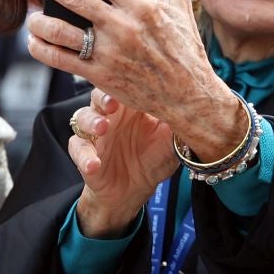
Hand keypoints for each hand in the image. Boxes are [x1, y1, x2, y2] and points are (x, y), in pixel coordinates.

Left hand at [25, 0, 246, 159]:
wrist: (188, 94)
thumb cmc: (184, 47)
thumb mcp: (180, 2)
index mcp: (139, 5)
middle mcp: (121, 26)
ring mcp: (108, 52)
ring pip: (61, 31)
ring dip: (39, 20)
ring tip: (33, 14)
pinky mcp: (100, 76)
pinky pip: (61, 60)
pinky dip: (42, 48)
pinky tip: (35, 41)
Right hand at [69, 88, 177, 237]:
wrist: (135, 189)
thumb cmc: (153, 158)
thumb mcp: (171, 142)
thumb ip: (178, 123)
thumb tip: (197, 106)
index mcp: (131, 106)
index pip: (124, 86)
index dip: (125, 84)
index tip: (133, 87)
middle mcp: (110, 114)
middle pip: (98, 95)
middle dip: (103, 97)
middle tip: (112, 105)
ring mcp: (94, 133)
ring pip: (82, 117)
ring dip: (91, 121)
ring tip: (102, 129)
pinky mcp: (83, 153)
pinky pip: (77, 149)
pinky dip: (84, 157)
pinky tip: (94, 164)